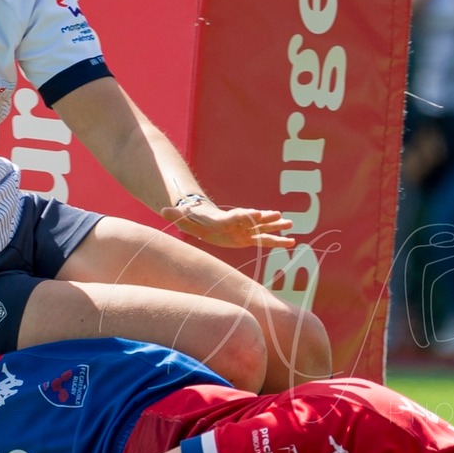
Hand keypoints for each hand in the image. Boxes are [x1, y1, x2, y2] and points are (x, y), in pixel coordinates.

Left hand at [162, 199, 295, 249]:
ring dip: (276, 228)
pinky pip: (264, 241)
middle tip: (280, 216)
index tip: (256, 213)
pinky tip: (291, 242)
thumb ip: (176, 214)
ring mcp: (244, 230)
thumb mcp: (183, 217)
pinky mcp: (247, 238)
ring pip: (263, 229)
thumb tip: (162, 210)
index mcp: (224, 219)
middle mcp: (237, 222)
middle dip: (266, 218)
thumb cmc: (193, 218)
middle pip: (254, 220)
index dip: (245, 215)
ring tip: (291, 227)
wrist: (202, 220)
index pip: (236, 216)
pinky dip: (277, 240)